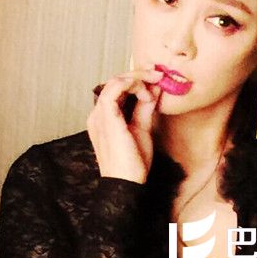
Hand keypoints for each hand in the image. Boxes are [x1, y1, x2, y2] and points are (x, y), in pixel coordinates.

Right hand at [86, 68, 162, 182]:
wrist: (127, 183)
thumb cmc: (134, 162)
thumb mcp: (143, 127)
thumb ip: (146, 107)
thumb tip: (155, 87)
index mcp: (104, 117)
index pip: (118, 89)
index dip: (138, 80)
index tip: (157, 78)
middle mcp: (98, 113)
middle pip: (116, 82)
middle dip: (139, 75)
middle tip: (159, 74)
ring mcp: (99, 114)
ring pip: (115, 81)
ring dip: (137, 78)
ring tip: (155, 85)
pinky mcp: (106, 117)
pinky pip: (115, 89)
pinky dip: (131, 84)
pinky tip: (146, 92)